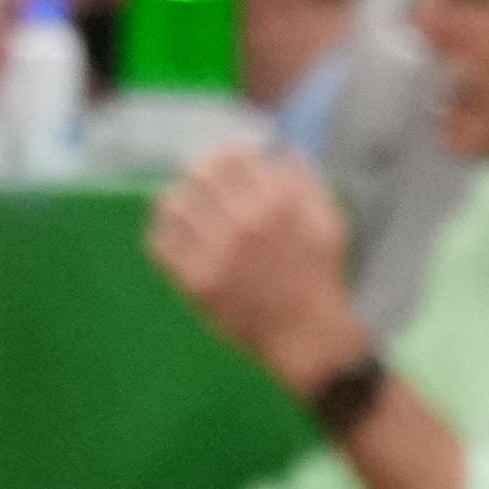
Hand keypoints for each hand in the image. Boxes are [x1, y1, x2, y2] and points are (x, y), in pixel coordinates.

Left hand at [149, 145, 366, 393]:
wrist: (309, 338)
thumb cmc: (321, 278)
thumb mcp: (328, 223)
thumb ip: (305, 182)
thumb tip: (282, 150)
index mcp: (276, 206)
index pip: (234, 157)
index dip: (230, 152)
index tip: (232, 157)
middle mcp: (242, 225)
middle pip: (198, 174)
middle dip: (203, 170)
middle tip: (208, 178)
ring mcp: (215, 254)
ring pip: (172, 204)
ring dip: (181, 199)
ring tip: (191, 205)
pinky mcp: (195, 282)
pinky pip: (160, 243)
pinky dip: (166, 231)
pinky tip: (180, 233)